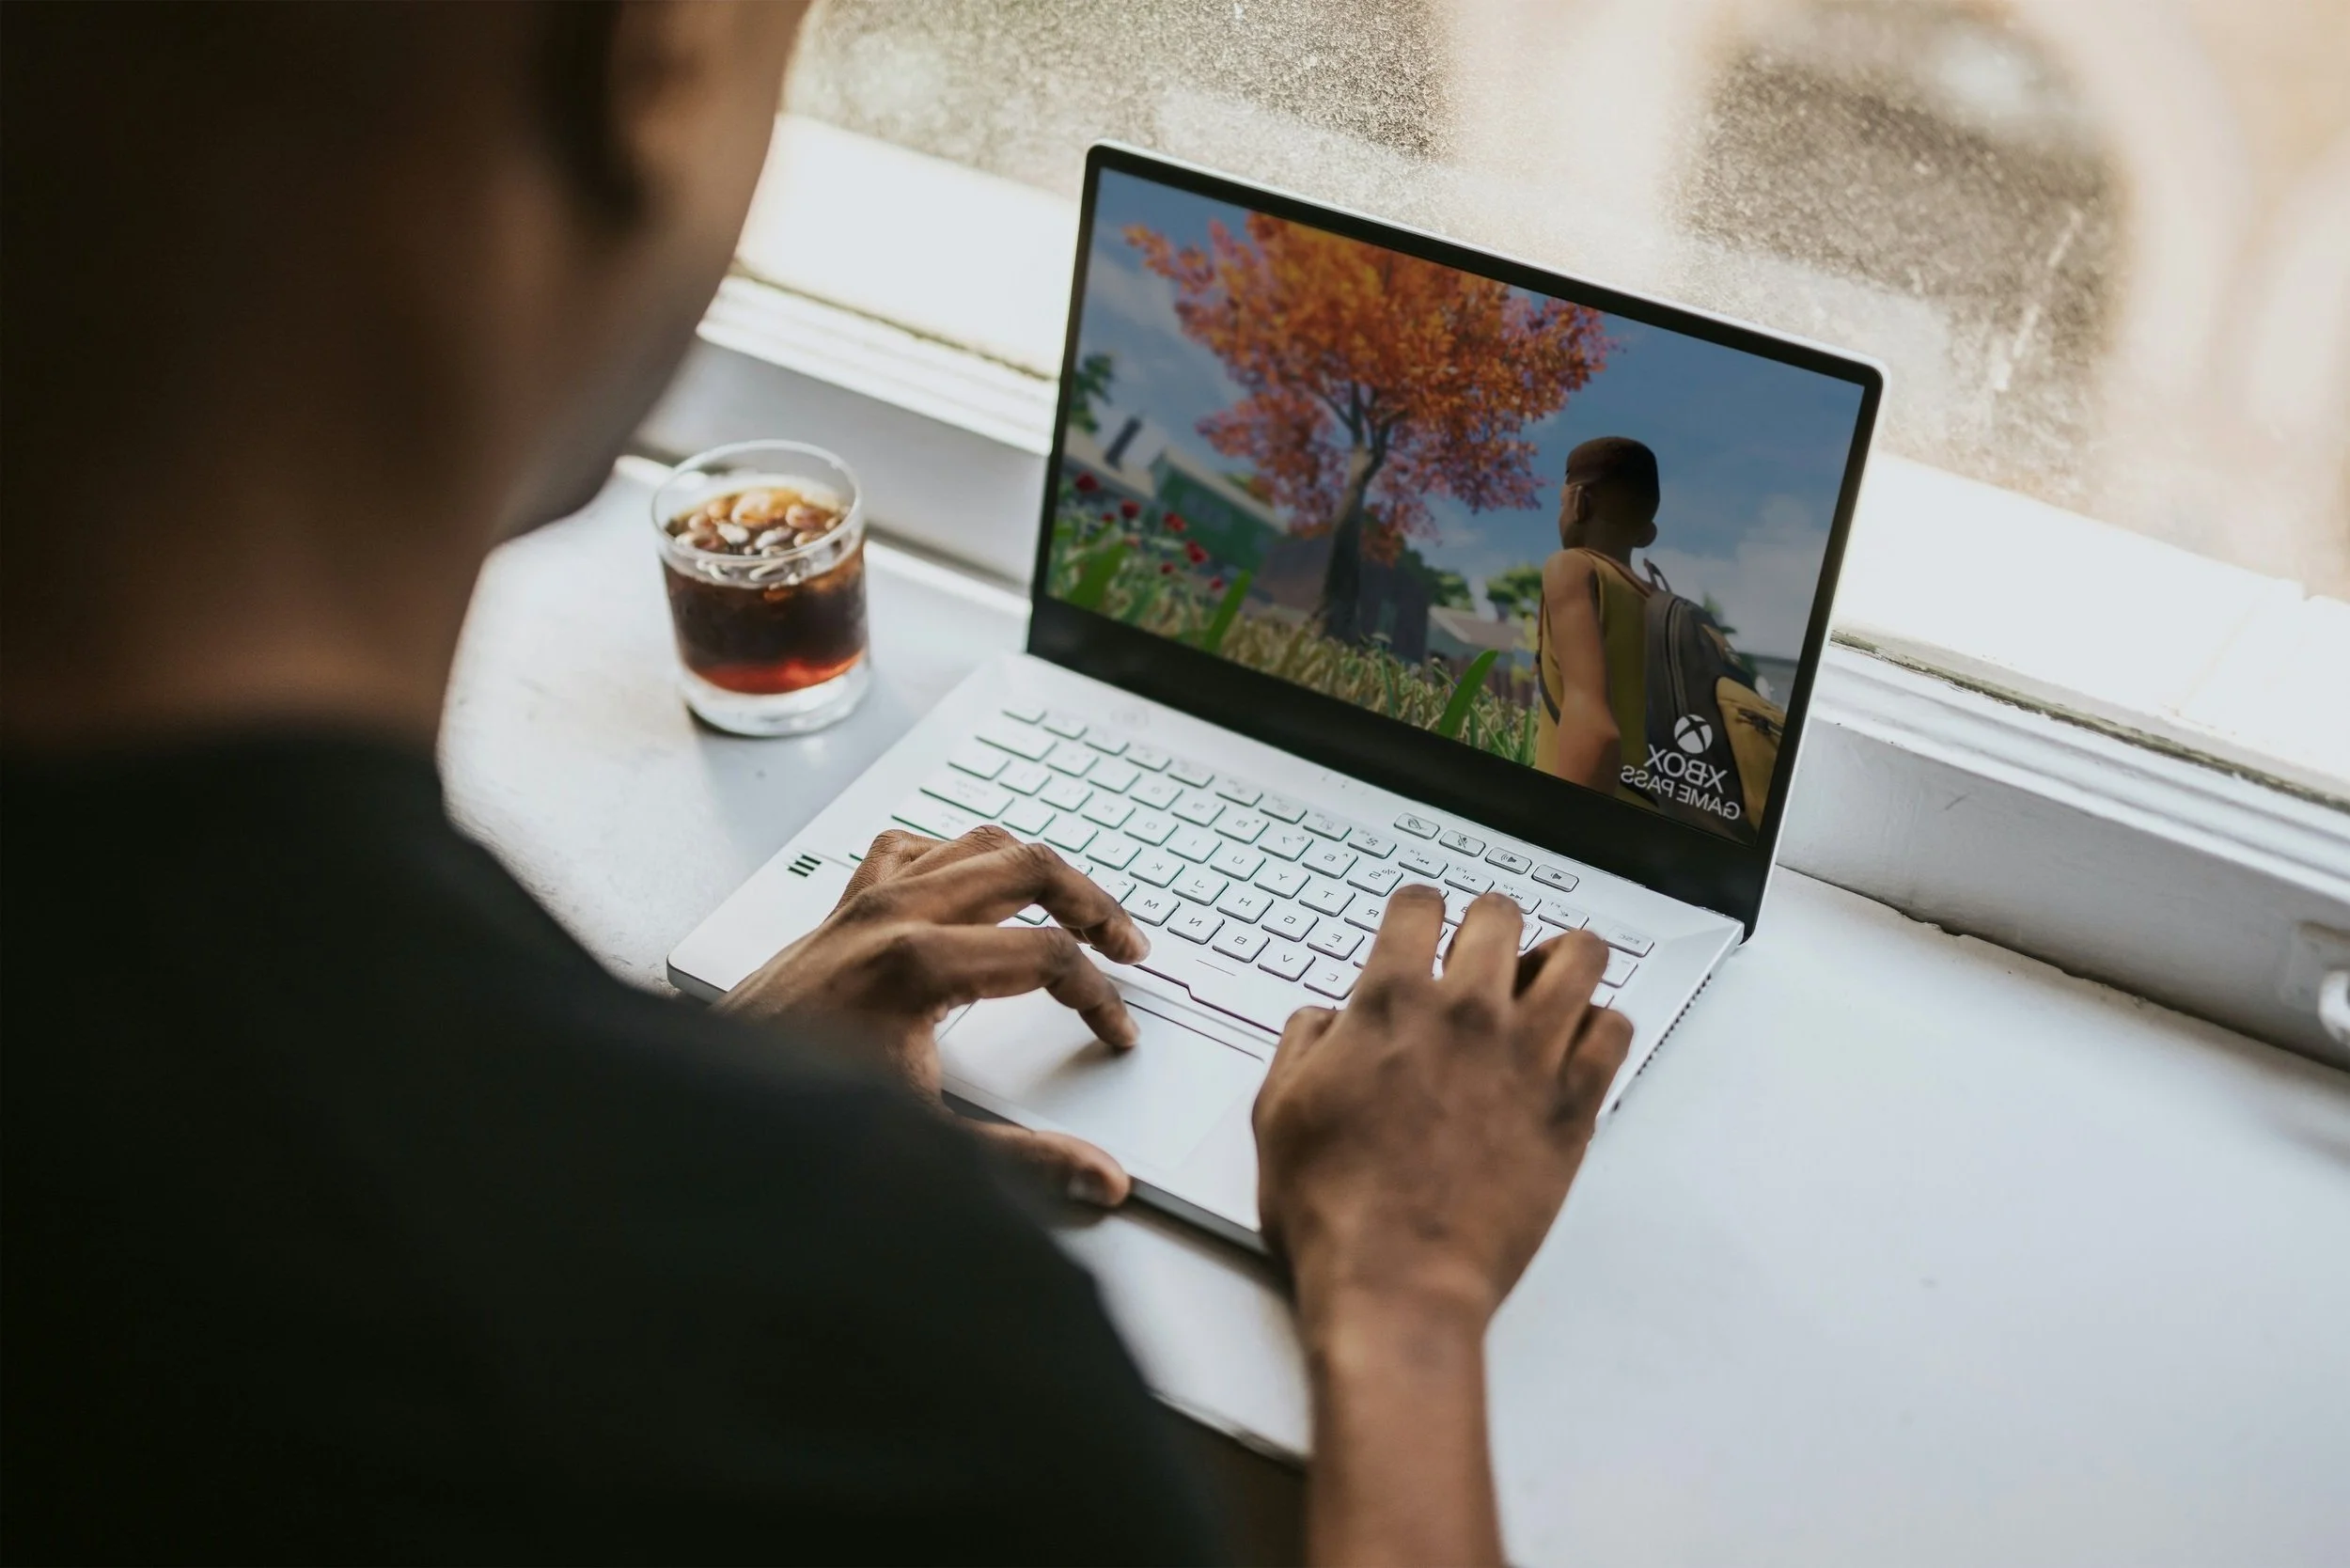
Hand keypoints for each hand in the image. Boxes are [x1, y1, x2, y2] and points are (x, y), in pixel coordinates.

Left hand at [718, 825, 1150, 1203]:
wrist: (709, 1107)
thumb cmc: (802, 1121)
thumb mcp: (923, 1145)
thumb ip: (1025, 1162)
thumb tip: (1102, 1180)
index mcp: (918, 964)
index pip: (1049, 958)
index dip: (1100, 998)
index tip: (1116, 1036)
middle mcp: (894, 914)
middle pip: (1028, 867)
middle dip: (1094, 903)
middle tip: (1129, 949)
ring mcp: (865, 901)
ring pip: (979, 842)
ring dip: (1038, 870)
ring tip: (1078, 910)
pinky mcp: (845, 906)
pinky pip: (916, 848)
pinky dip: (961, 857)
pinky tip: (979, 892)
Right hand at [1253, 885, 1632, 1330]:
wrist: (1396, 1282)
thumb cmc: (1334, 1211)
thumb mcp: (1279, 1113)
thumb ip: (1304, 1045)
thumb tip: (1325, 1020)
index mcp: (1390, 1004)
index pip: (1419, 905)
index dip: (1416, 911)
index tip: (1420, 926)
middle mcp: (1466, 1014)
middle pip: (1501, 915)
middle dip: (1487, 925)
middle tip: (1482, 953)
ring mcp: (1528, 1056)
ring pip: (1579, 957)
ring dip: (1561, 959)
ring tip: (1546, 980)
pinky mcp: (1571, 1107)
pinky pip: (1615, 1031)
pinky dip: (1599, 1027)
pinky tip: (1574, 1044)